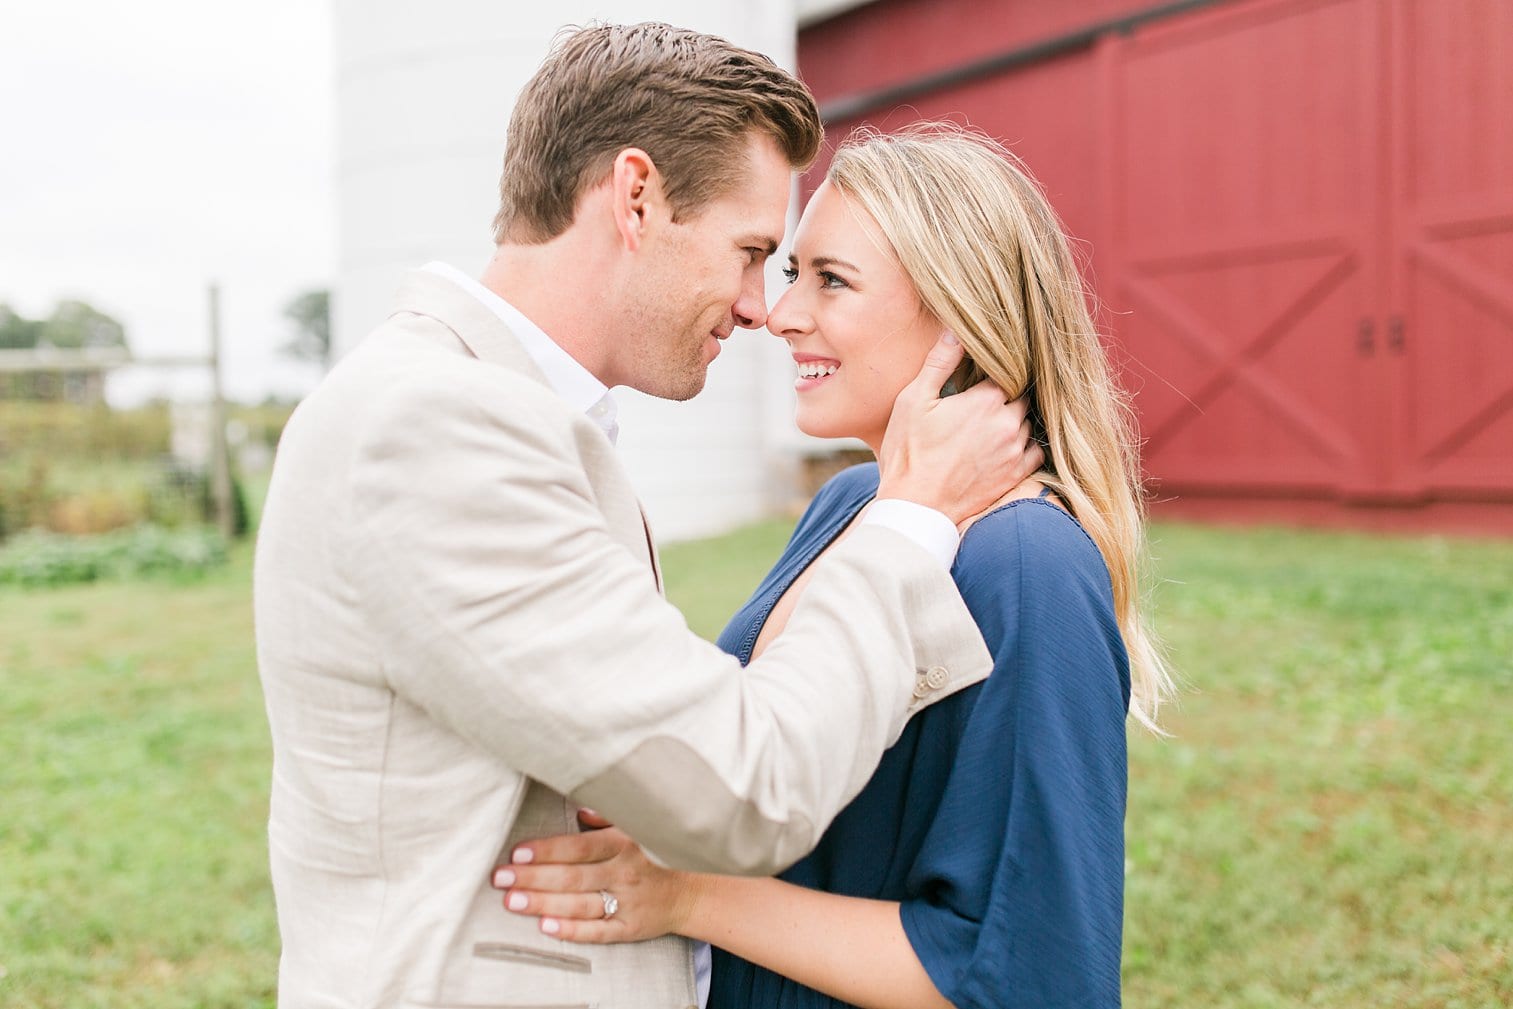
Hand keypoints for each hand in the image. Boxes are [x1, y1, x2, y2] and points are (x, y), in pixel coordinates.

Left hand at [492, 827, 705, 942]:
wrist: (693, 887)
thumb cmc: (655, 850)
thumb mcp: (638, 823)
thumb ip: (609, 814)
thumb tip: (579, 807)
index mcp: (625, 842)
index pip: (579, 847)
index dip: (547, 850)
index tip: (517, 854)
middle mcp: (626, 872)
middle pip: (573, 877)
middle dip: (534, 878)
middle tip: (501, 879)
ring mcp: (628, 902)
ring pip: (580, 905)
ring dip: (543, 904)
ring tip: (513, 902)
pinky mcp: (631, 927)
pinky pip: (598, 932)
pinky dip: (572, 930)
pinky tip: (546, 926)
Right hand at [876, 331, 1043, 523]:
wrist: (916, 507)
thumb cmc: (909, 453)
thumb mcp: (914, 401)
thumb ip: (939, 363)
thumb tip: (956, 332)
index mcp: (986, 401)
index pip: (1006, 371)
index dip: (993, 371)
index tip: (978, 377)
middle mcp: (1008, 424)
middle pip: (1020, 395)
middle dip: (1004, 395)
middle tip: (981, 401)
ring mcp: (1015, 451)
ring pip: (1028, 423)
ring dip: (1014, 419)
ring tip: (990, 424)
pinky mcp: (1015, 475)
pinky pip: (1035, 452)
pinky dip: (1024, 445)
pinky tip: (1005, 445)